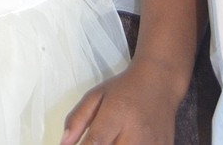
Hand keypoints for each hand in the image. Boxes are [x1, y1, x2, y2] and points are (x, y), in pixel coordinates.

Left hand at [61, 64, 178, 144]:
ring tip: (113, 138)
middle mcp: (135, 134)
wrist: (159, 83)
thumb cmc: (124, 90)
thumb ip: (77, 119)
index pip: (95, 143)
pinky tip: (127, 140)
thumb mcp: (96, 96)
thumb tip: (63, 143)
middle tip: (100, 139)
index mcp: (115, 116)